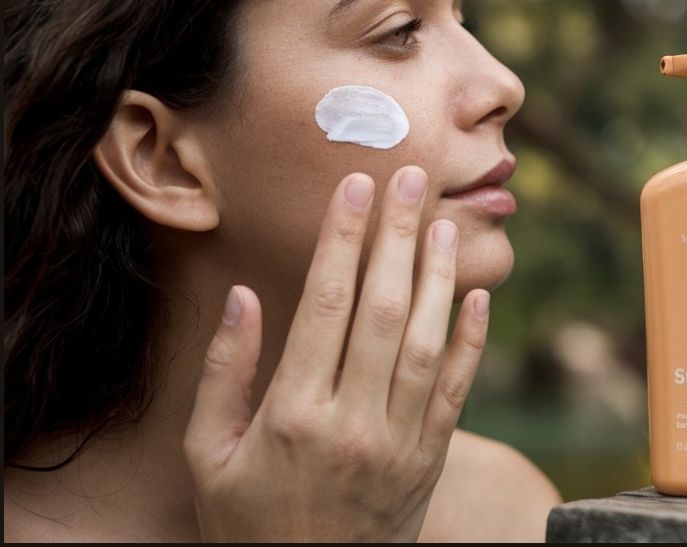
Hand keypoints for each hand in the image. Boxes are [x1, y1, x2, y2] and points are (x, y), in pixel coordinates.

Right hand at [182, 167, 490, 541]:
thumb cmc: (247, 522)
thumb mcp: (207, 457)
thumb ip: (225, 375)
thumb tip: (244, 296)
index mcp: (291, 414)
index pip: (325, 304)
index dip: (343, 238)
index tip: (355, 187)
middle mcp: (351, 421)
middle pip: (380, 308)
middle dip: (396, 235)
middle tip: (409, 176)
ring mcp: (398, 441)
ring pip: (425, 341)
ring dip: (436, 276)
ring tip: (441, 221)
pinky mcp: (429, 460)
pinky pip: (456, 391)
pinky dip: (471, 343)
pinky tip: (476, 298)